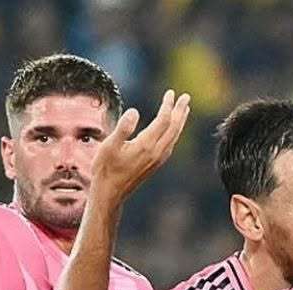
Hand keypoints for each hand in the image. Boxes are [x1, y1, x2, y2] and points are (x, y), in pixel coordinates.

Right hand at [90, 89, 190, 204]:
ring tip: (184, 109)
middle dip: (180, 111)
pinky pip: (170, 144)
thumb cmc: (106, 168)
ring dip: (180, 121)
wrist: (110, 193)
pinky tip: (173, 130)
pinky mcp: (155, 164)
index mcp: (146, 145)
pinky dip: (175, 132)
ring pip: (174, 136)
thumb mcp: (109, 146)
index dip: (168, 105)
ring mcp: (157, 159)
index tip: (171, 93)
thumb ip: (122, 128)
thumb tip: (135, 111)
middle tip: (186, 97)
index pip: (163, 120)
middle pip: (173, 127)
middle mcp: (156, 152)